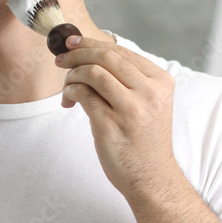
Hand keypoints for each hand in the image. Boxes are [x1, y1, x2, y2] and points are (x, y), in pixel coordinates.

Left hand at [55, 35, 182, 198]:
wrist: (152, 179)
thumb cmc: (144, 141)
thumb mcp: (149, 104)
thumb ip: (128, 80)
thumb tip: (90, 54)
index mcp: (161, 82)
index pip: (122, 52)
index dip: (91, 43)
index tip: (72, 43)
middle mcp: (149, 93)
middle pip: (106, 57)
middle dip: (77, 54)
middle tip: (60, 60)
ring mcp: (131, 110)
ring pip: (94, 73)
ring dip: (72, 75)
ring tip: (67, 86)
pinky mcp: (111, 126)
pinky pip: (83, 95)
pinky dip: (71, 92)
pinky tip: (69, 100)